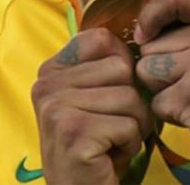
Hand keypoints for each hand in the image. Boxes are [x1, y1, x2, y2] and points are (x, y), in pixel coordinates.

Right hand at [32, 28, 150, 184]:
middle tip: (112, 125)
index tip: (111, 92)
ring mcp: (56, 107)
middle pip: (122, 68)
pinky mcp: (73, 132)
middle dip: (131, 100)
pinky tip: (109, 155)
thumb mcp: (94, 95)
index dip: (121, 64)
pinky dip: (130, 145)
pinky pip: (129, 125)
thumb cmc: (96, 141)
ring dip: (134, 125)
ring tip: (111, 141)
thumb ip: (105, 65)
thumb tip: (142, 35)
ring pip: (130, 97)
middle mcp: (47, 83)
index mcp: (51, 68)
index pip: (102, 38)